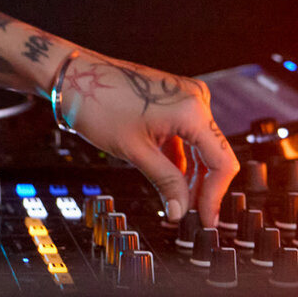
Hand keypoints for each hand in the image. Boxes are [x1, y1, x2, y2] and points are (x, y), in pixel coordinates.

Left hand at [52, 50, 238, 226]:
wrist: (75, 77)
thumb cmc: (98, 103)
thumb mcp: (135, 151)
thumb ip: (165, 183)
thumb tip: (181, 211)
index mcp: (192, 110)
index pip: (222, 163)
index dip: (215, 196)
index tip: (206, 219)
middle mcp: (195, 99)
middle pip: (214, 155)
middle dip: (203, 188)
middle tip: (190, 215)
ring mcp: (184, 98)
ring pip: (201, 147)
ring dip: (192, 176)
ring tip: (179, 202)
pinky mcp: (172, 101)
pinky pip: (187, 136)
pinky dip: (181, 159)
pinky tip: (172, 182)